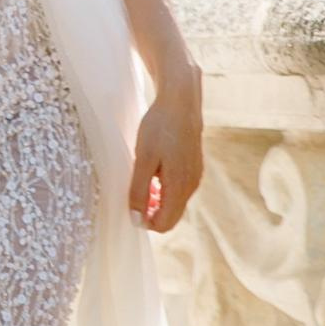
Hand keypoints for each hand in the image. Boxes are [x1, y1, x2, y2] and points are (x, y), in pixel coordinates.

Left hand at [129, 70, 203, 232]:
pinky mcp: (194, 168)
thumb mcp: (143, 159)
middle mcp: (191, 186)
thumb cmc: (159, 128)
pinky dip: (164, 190)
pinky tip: (153, 174)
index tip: (129, 208)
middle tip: (133, 195)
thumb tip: (137, 220)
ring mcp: (195, 177)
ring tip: (141, 182)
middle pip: (171, 216)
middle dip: (151, 213)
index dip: (145, 222)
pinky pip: (179, 190)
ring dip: (157, 201)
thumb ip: (139, 191)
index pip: (164, 224)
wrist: (180, 101)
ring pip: (175, 203)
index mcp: (179, 187)